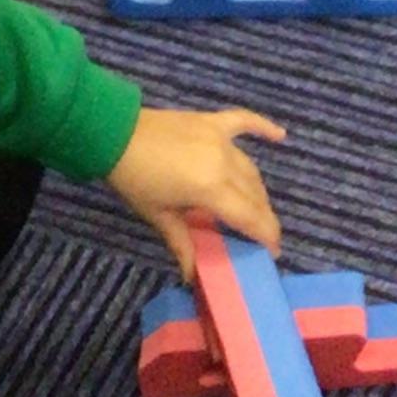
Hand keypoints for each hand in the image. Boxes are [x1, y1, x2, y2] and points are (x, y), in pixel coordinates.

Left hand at [107, 105, 283, 279]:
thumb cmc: (134, 179)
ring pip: (250, 167)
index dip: (266, 235)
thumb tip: (191, 275)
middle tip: (262, 235)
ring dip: (257, 189)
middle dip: (262, 217)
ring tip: (258, 208)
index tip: (274, 252)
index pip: (250, 216)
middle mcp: (225, 162)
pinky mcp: (212, 122)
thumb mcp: (158, 215)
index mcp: (212, 189)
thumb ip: (181, 242)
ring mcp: (220, 139)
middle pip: (254, 194)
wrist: (114, 133)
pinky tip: (281, 135)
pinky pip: (244, 122)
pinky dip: (263, 127)